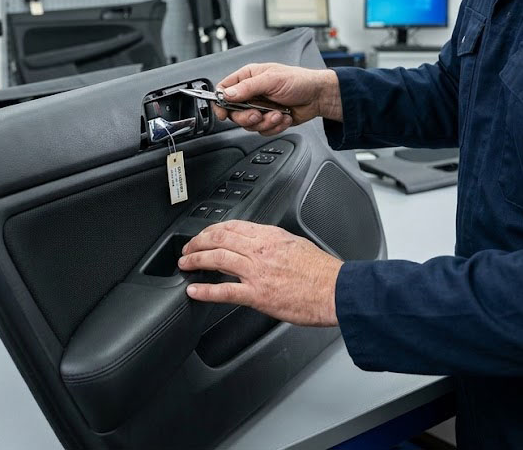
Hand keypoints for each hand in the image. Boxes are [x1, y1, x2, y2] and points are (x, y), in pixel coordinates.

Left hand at [178, 220, 341, 326]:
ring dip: (196, 260)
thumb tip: (262, 243)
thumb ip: (275, 243)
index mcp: (270, 236)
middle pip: (219, 239)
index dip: (212, 230)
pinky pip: (225, 291)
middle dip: (198, 242)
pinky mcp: (258, 295)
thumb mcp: (296, 244)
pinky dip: (205, 291)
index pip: (233, 226)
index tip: (204, 235)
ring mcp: (257, 272)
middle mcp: (260, 250)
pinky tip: (194, 291)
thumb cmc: (323, 272)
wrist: (337, 290)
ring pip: (217, 259)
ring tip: (185, 264)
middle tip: (187, 249)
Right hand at [213, 63, 341, 135]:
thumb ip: (247, 87)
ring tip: (278, 113)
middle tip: (259, 113)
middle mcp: (251, 93)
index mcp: (248, 77)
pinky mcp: (268, 119)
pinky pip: (263, 130)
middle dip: (247, 117)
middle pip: (234, 112)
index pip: (224, 90)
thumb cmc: (299, 81)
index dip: (220, 103)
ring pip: (249, 124)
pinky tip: (284, 117)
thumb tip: (227, 94)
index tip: (223, 113)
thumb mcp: (271, 80)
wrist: (318, 96)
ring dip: (265, 122)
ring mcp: (259, 107)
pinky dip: (275, 126)